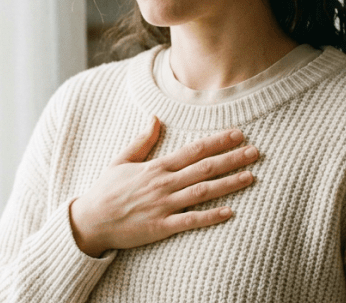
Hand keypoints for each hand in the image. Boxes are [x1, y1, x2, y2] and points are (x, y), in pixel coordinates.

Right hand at [69, 116, 258, 256]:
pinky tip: (230, 213)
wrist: (90, 221)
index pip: (193, 150)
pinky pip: (190, 221)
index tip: (238, 134)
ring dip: (228, 183)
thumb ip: (142, 141)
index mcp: (156, 167)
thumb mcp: (121, 161)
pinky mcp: (161, 227)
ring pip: (202, 192)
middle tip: (255, 152)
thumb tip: (155, 118)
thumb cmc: (106, 191)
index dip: (218, 141)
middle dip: (232, 158)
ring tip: (251, 176)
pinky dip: (211, 217)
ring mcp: (163, 206)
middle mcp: (163, 184)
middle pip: (204, 168)